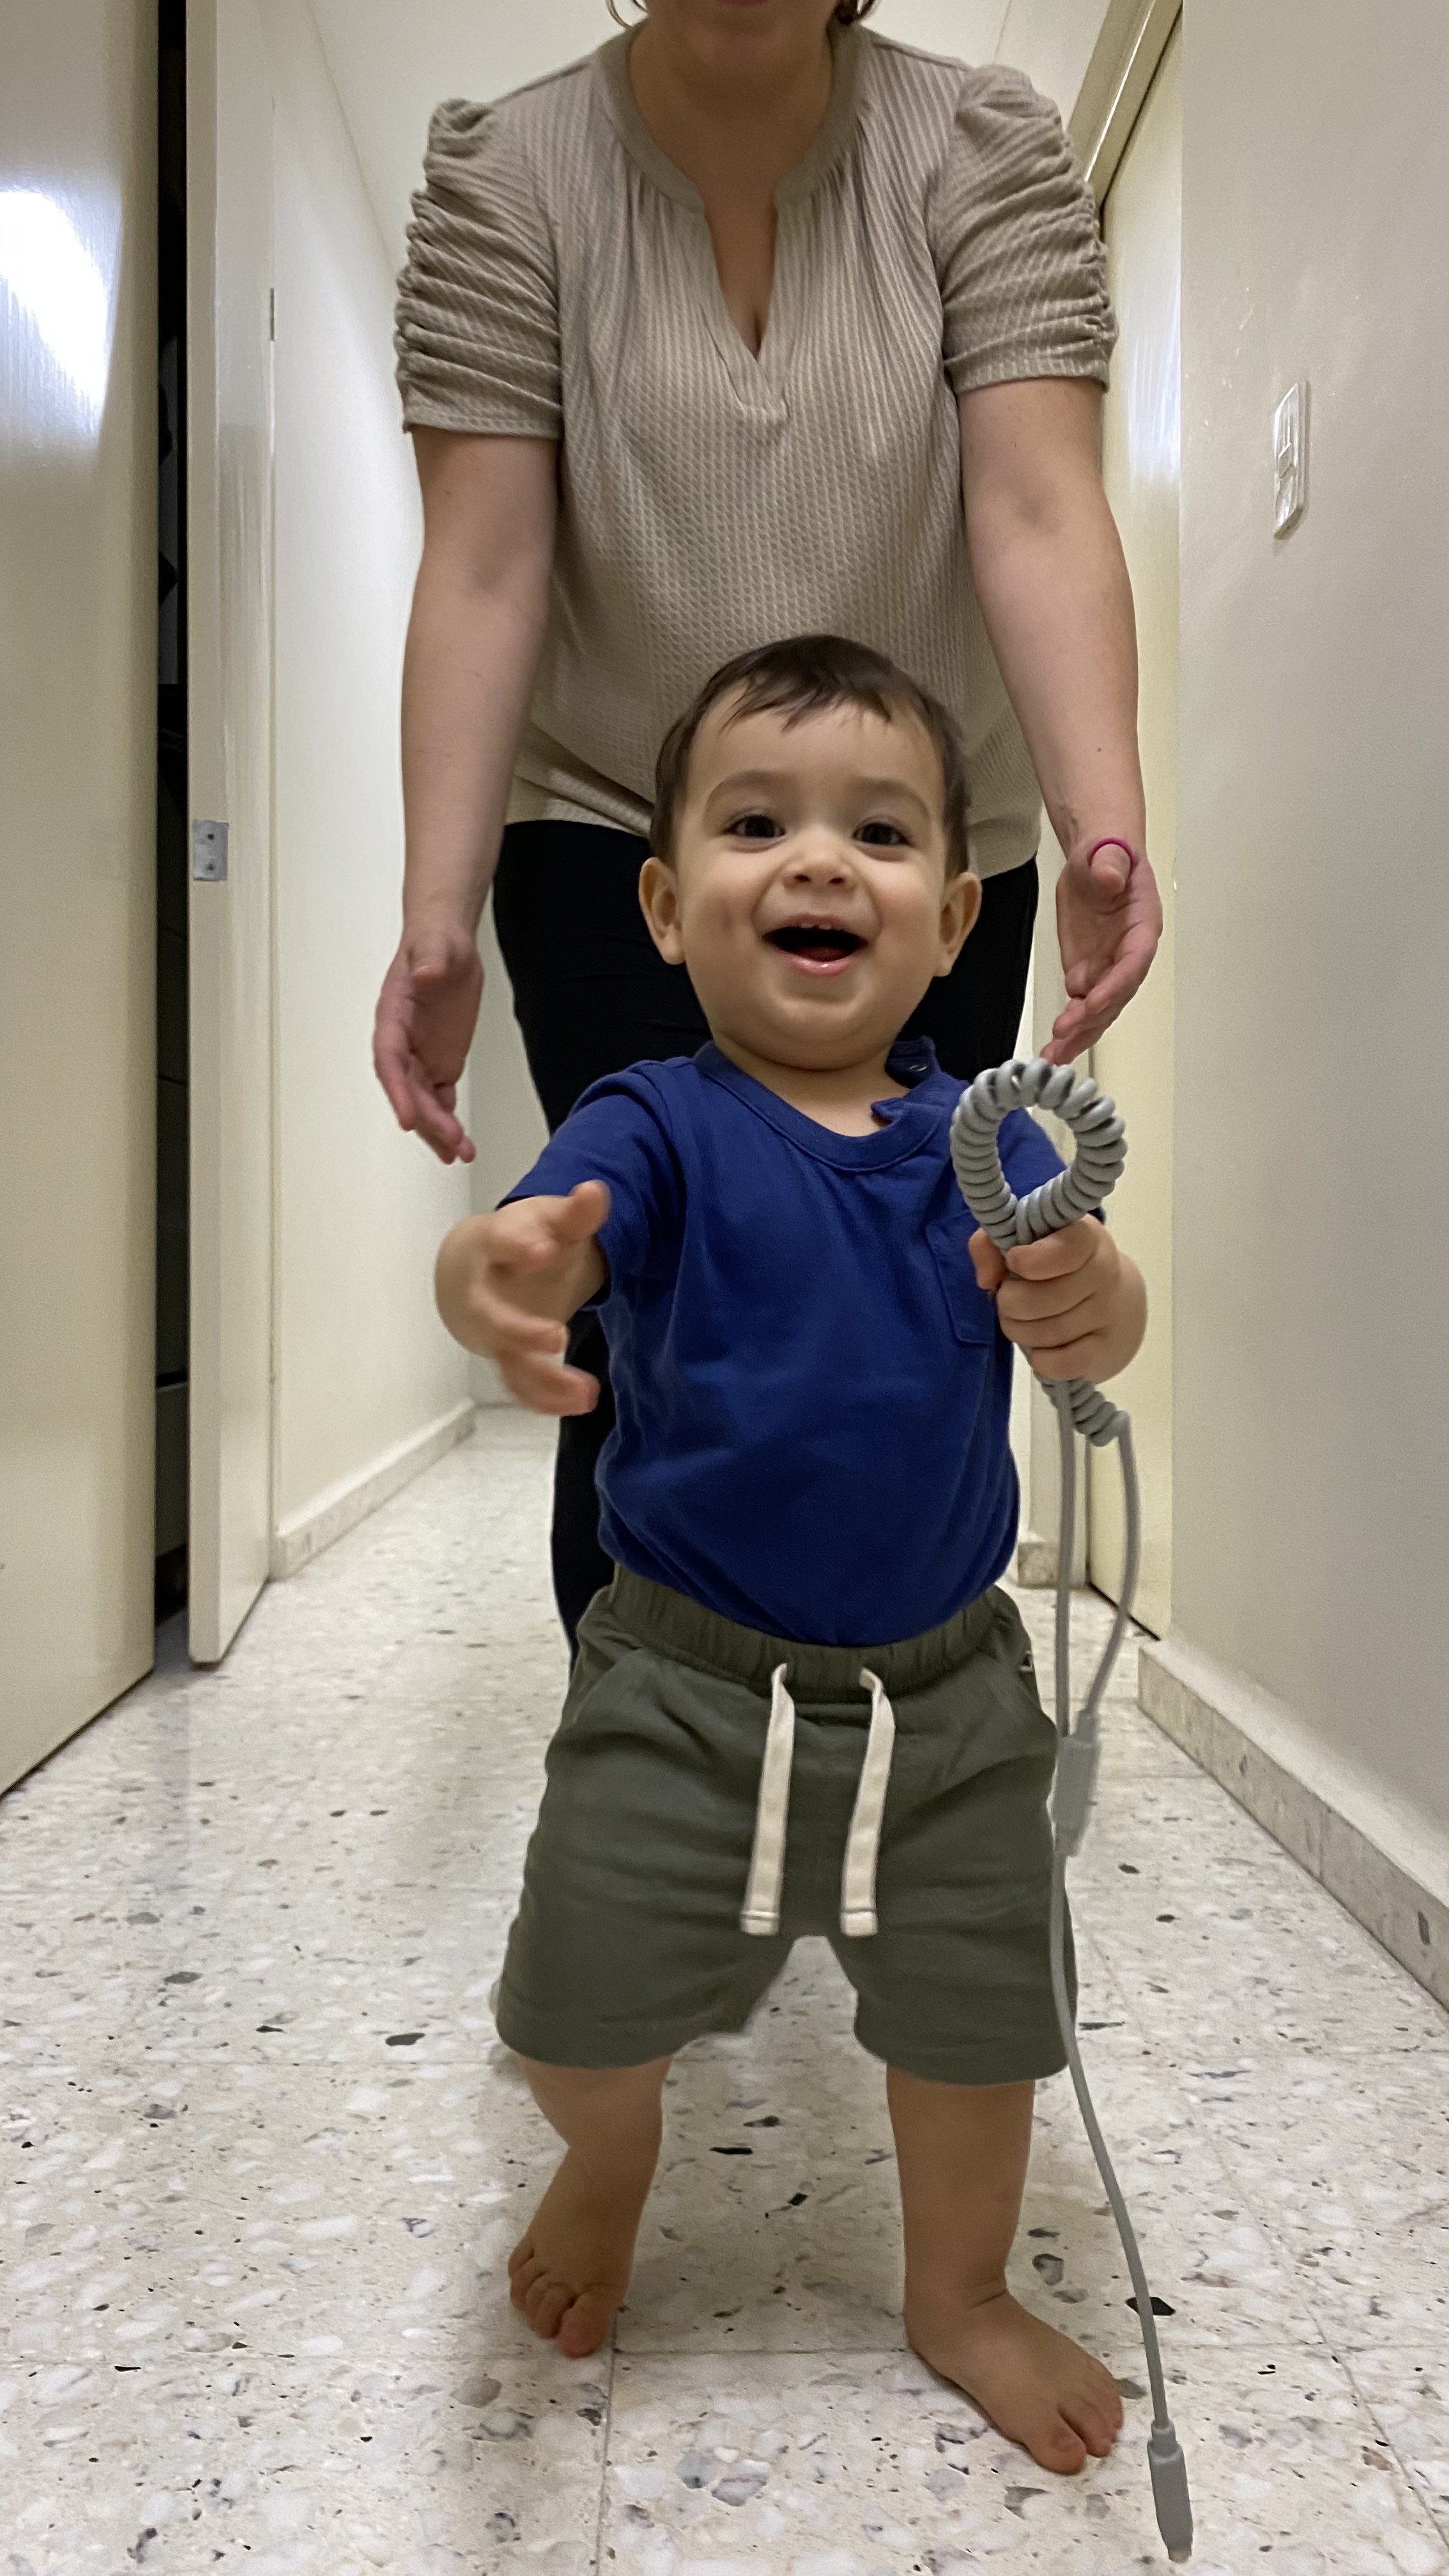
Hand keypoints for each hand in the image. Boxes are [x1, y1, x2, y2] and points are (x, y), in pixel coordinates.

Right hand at [373, 921, 484, 1163]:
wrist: (445, 947)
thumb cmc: (435, 945)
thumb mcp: (437, 947)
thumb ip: (430, 961)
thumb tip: (424, 974)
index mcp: (392, 1020)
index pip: (389, 1061)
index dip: (397, 1091)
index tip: (408, 1118)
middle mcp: (402, 1045)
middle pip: (409, 1090)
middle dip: (428, 1120)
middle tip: (451, 1143)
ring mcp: (420, 1058)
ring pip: (424, 1102)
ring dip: (439, 1131)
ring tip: (460, 1155)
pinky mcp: (439, 1064)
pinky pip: (440, 1099)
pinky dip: (449, 1122)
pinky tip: (461, 1145)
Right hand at [434, 1183, 609, 1413]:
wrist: (474, 1269)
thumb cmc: (516, 1240)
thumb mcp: (546, 1220)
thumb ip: (574, 1212)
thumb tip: (596, 1190)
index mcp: (490, 1247)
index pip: (496, 1243)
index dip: (517, 1246)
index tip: (543, 1249)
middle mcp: (482, 1293)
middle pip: (487, 1315)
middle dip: (519, 1329)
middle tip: (557, 1337)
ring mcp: (491, 1331)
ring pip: (505, 1359)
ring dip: (542, 1379)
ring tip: (585, 1390)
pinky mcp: (505, 1358)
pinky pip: (520, 1384)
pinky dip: (548, 1398)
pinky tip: (583, 1401)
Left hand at [969, 1219, 1145, 1384]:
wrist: (1110, 1299)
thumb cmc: (1054, 1265)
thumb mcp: (1023, 1242)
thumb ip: (990, 1245)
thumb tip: (986, 1279)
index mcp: (1084, 1237)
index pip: (1067, 1249)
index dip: (1033, 1260)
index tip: (1012, 1261)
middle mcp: (1104, 1271)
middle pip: (1049, 1297)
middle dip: (1012, 1303)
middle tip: (1006, 1301)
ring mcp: (1109, 1311)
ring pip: (1053, 1332)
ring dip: (1020, 1330)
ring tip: (1017, 1322)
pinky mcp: (1107, 1348)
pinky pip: (1067, 1363)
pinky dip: (1042, 1360)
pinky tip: (1037, 1349)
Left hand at [1046, 840, 1162, 1063]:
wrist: (1096, 862)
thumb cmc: (1108, 856)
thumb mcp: (1108, 853)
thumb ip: (1110, 866)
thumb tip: (1109, 877)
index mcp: (1142, 927)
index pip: (1133, 962)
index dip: (1115, 985)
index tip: (1092, 1001)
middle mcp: (1129, 956)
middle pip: (1116, 995)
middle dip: (1091, 1018)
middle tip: (1064, 1036)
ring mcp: (1107, 969)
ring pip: (1098, 1011)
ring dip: (1078, 1035)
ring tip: (1053, 1058)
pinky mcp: (1086, 975)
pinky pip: (1080, 1008)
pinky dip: (1068, 1029)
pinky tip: (1052, 1050)